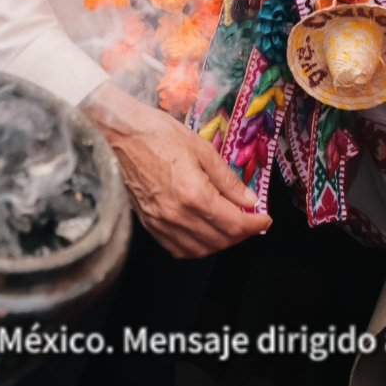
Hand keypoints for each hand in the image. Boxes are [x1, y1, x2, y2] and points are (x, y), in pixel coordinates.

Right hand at [83, 86, 268, 257]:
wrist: (119, 135)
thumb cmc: (159, 134)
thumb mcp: (202, 149)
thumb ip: (228, 179)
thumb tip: (249, 200)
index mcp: (194, 194)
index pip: (234, 223)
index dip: (255, 224)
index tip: (265, 219)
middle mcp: (177, 215)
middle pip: (220, 240)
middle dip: (242, 234)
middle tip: (251, 220)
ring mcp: (161, 224)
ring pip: (200, 250)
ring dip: (221, 243)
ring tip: (231, 227)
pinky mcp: (149, 225)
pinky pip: (178, 249)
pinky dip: (197, 247)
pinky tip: (204, 233)